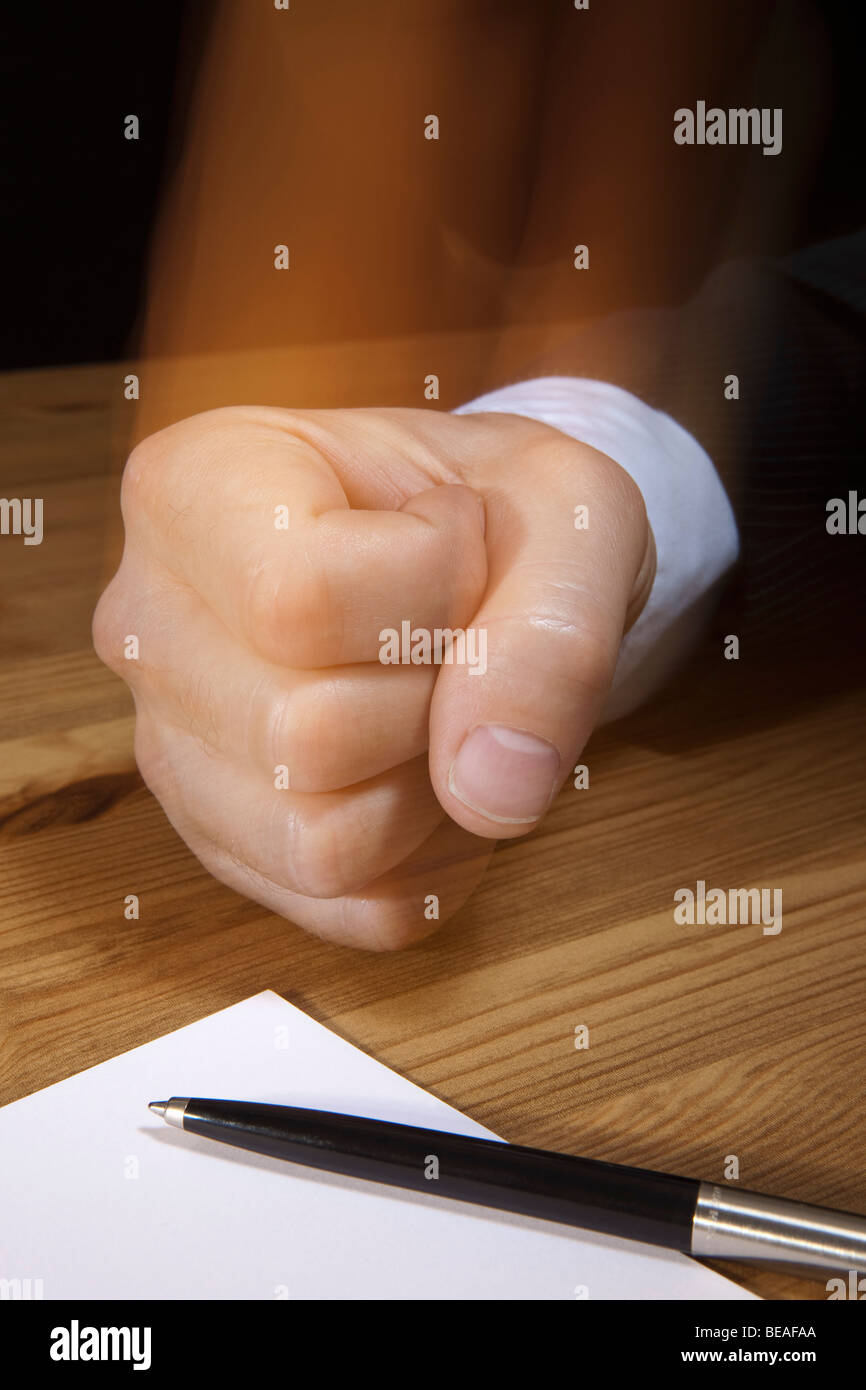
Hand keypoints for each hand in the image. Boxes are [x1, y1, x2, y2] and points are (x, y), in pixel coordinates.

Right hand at [93, 405, 653, 947]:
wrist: (482, 557)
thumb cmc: (504, 513)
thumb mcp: (567, 513)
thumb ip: (551, 632)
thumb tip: (489, 788)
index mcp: (192, 488)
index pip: (297, 601)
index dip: (433, 593)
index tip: (462, 535)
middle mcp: (147, 622)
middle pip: (303, 738)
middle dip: (438, 702)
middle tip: (457, 634)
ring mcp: (172, 744)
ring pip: (319, 843)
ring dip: (435, 791)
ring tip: (445, 704)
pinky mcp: (225, 840)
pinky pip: (350, 907)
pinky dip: (433, 858)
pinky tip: (439, 772)